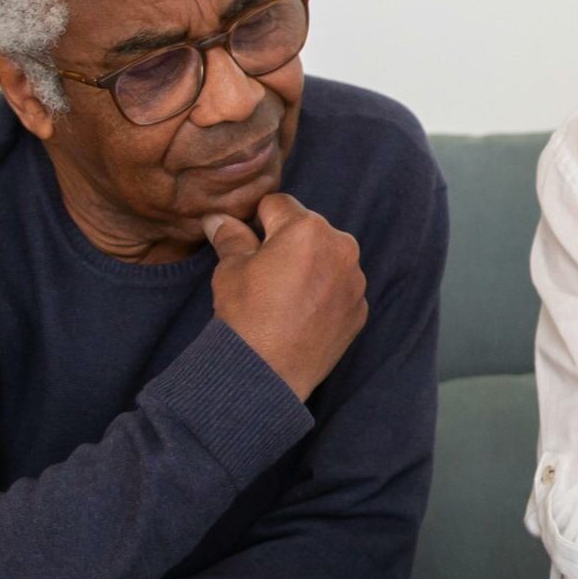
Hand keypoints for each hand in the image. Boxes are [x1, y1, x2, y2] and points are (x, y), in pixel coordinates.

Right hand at [203, 194, 368, 399]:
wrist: (266, 374)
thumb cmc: (246, 316)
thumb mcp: (230, 269)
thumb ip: (230, 236)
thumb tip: (217, 218)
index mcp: (307, 228)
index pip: (278, 204)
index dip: (258, 221)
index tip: (249, 243)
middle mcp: (341, 246)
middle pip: (308, 230)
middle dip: (288, 243)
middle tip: (266, 274)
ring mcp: (355, 279)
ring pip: (328, 258)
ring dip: (311, 267)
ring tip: (285, 297)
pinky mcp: (360, 308)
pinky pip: (340, 288)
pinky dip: (325, 294)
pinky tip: (302, 314)